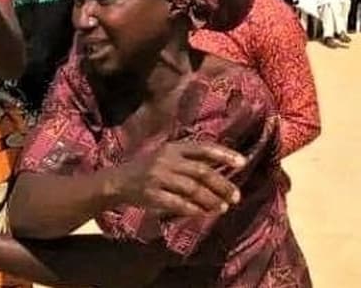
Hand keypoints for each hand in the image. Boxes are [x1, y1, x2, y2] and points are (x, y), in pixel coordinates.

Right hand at [113, 141, 245, 216]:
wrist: (118, 181)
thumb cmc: (148, 167)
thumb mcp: (166, 155)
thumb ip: (189, 158)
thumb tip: (221, 164)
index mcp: (173, 147)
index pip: (203, 148)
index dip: (224, 154)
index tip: (242, 162)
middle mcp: (166, 160)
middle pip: (201, 171)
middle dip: (222, 184)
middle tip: (236, 196)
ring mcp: (158, 177)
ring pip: (192, 189)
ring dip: (211, 200)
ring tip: (223, 207)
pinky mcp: (152, 195)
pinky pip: (177, 204)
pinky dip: (193, 209)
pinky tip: (203, 213)